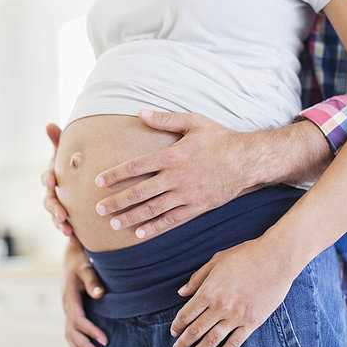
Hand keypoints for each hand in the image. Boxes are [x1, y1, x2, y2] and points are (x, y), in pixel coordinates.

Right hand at [42, 123, 77, 243]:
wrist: (83, 187)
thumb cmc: (74, 165)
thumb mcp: (69, 154)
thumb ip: (60, 141)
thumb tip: (49, 124)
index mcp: (53, 176)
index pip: (46, 177)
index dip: (48, 178)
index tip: (52, 180)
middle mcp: (54, 193)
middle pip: (49, 201)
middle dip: (54, 208)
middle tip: (61, 214)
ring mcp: (60, 207)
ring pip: (56, 217)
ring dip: (60, 224)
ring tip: (67, 231)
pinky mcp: (69, 220)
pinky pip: (67, 228)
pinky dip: (71, 234)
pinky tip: (76, 240)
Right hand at [62, 242, 107, 346]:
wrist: (72, 255)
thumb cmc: (82, 259)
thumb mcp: (87, 266)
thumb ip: (93, 280)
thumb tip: (100, 295)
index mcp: (69, 296)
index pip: (79, 320)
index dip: (91, 331)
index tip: (105, 340)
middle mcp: (66, 304)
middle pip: (73, 330)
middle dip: (84, 345)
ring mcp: (67, 308)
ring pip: (69, 332)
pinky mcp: (70, 309)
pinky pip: (69, 329)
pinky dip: (71, 343)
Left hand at [95, 110, 261, 238]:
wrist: (248, 160)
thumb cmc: (220, 138)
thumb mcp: (194, 121)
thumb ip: (165, 119)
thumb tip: (140, 112)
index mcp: (172, 155)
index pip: (136, 166)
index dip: (115, 174)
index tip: (98, 180)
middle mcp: (176, 177)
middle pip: (139, 192)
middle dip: (116, 201)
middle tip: (98, 209)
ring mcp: (186, 195)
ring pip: (152, 209)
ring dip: (131, 217)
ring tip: (113, 224)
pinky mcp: (197, 207)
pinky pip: (172, 220)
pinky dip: (155, 228)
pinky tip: (140, 234)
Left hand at [169, 236, 294, 346]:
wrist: (274, 259)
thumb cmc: (244, 256)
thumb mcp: (216, 261)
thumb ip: (197, 278)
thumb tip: (182, 292)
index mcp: (209, 290)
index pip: (187, 314)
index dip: (178, 325)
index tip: (173, 332)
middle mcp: (220, 306)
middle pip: (196, 330)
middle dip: (184, 343)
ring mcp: (236, 316)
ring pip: (212, 340)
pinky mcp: (252, 322)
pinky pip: (234, 343)